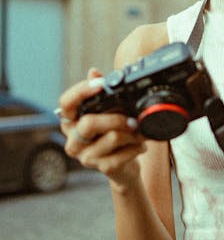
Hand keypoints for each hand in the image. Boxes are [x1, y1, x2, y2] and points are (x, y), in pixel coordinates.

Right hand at [57, 68, 146, 188]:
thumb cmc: (113, 132)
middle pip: (89, 124)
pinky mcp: (102, 168)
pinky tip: (140, 144)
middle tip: (132, 119)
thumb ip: (101, 91)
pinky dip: (138, 146)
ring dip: (132, 132)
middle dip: (116, 118)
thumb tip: (93, 71)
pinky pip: (123, 154)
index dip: (81, 92)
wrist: (123, 165)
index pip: (65, 103)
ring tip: (139, 131)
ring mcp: (86, 156)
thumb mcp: (108, 109)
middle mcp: (73, 140)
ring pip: (112, 137)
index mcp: (71, 121)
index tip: (100, 84)